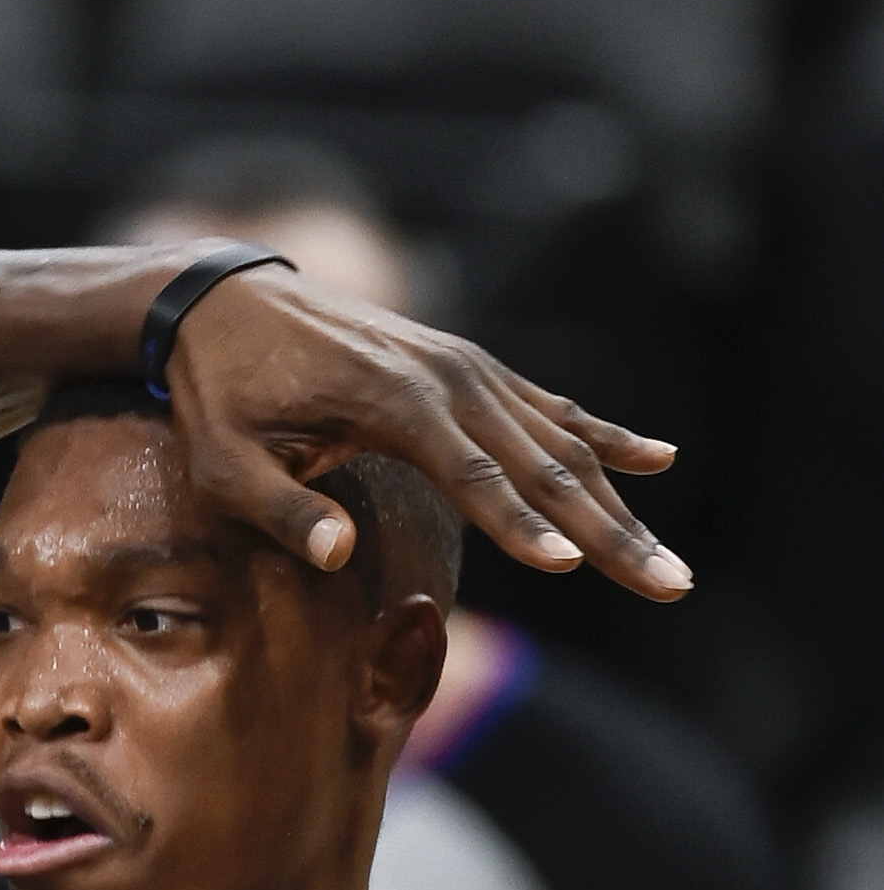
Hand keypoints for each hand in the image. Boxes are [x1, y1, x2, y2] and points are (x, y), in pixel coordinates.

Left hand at [163, 261, 693, 601]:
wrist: (226, 304)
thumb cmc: (221, 396)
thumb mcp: (225, 463)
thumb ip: (281, 510)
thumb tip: (336, 555)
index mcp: (393, 402)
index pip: (473, 474)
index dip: (520, 523)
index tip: (568, 565)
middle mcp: (448, 377)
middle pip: (544, 466)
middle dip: (608, 532)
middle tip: (670, 586)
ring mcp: (466, 367)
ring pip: (561, 443)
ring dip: (619, 505)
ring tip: (669, 565)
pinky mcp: (468, 367)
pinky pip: (550, 407)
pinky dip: (604, 436)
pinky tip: (660, 459)